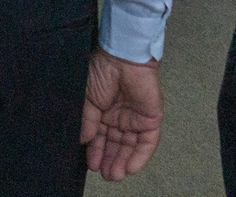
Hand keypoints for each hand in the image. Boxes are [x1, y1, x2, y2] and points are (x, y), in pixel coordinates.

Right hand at [81, 52, 163, 180]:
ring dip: (123, 162)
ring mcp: (136, 119)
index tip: (91, 165)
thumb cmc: (102, 72)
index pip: (100, 137)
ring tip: (115, 175)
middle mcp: (119, 118)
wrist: (122, 59)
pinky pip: (146, 142)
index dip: (96, 151)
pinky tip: (130, 168)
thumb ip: (88, 121)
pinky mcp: (151, 120)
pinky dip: (139, 156)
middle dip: (110, 160)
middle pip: (115, 144)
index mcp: (103, 112)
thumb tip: (84, 141)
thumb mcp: (88, 98)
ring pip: (130, 146)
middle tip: (105, 175)